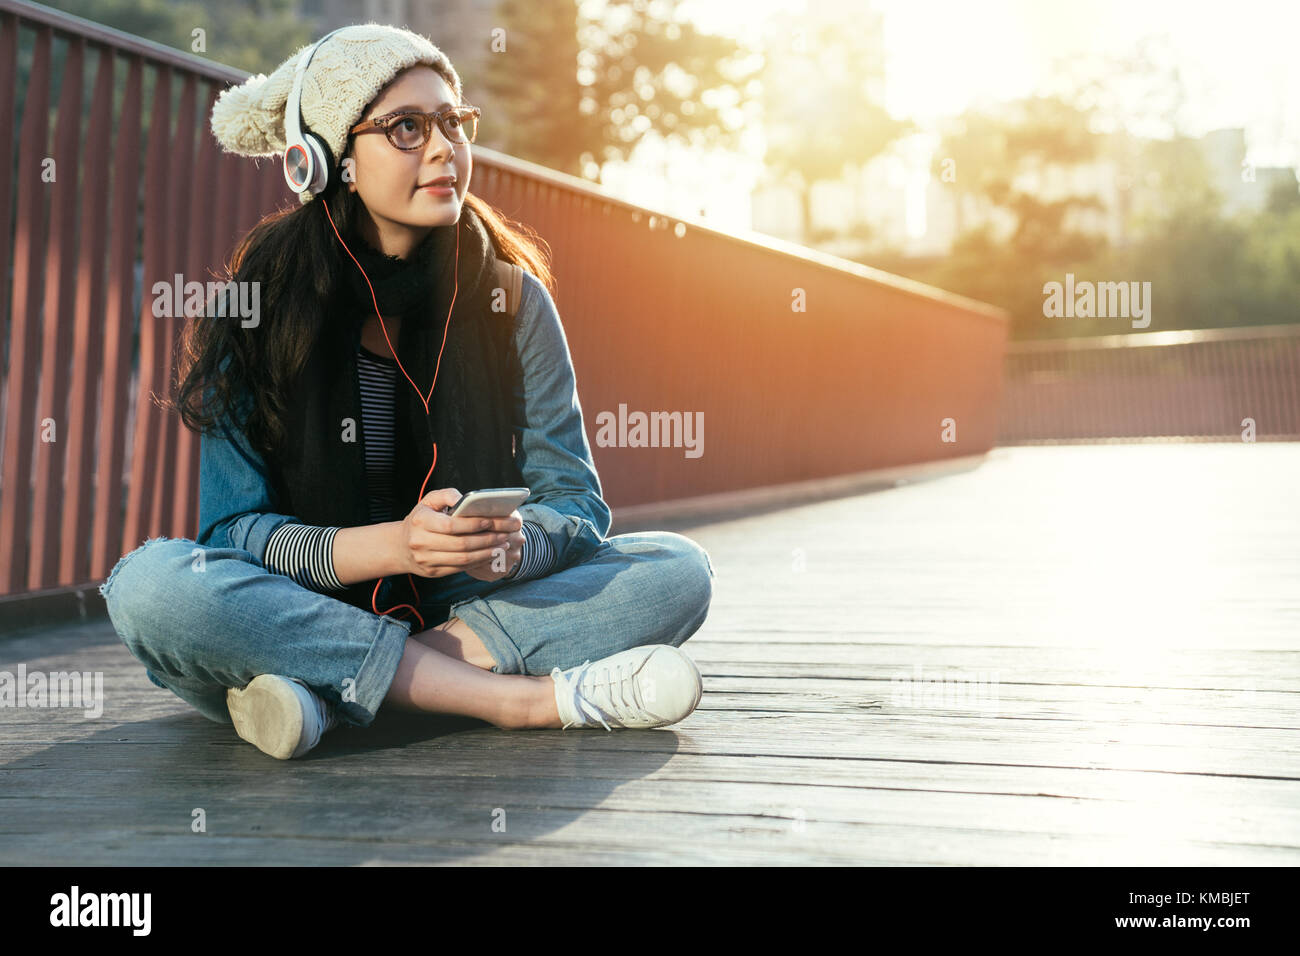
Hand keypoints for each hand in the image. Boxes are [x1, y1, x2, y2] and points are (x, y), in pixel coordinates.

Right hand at [395, 488, 521, 578]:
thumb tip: (465, 498)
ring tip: (502, 545)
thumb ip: (447, 495)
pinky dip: (478, 562)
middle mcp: (421, 542)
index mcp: (420, 521)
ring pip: (463, 559)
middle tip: (504, 535)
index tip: (490, 522)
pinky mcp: (433, 572)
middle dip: (486, 540)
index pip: (450, 525)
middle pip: (460, 544)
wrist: (400, 547)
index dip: (472, 525)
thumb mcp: (428, 501)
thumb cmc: (421, 519)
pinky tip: (490, 554)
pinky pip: (460, 568)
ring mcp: (426, 560)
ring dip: (486, 553)